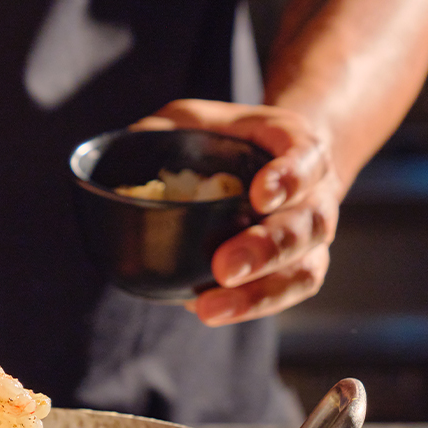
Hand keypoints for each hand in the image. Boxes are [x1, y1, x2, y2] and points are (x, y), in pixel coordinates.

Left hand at [131, 98, 340, 324]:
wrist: (268, 160)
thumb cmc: (223, 138)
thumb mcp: (189, 119)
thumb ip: (158, 131)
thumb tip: (114, 162)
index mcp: (295, 144)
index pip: (306, 157)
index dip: (289, 176)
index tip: (259, 195)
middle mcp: (313, 192)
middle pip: (308, 223)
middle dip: (266, 248)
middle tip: (224, 266)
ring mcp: (309, 235)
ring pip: (304, 269)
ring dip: (260, 293)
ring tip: (210, 308)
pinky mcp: (296, 267)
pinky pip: (285, 293)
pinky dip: (250, 305)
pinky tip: (206, 308)